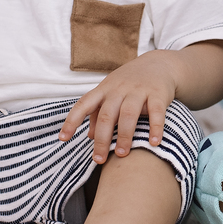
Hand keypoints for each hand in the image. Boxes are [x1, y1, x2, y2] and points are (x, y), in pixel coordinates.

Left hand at [57, 51, 178, 162]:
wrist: (159, 64)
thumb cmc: (130, 83)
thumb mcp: (110, 92)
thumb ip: (98, 113)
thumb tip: (88, 136)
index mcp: (104, 90)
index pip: (83, 104)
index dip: (72, 121)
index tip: (63, 138)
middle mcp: (119, 89)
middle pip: (106, 115)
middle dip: (102, 139)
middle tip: (99, 159)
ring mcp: (139, 90)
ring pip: (128, 114)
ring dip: (124, 135)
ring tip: (122, 154)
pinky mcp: (158, 94)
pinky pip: (156, 112)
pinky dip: (155, 128)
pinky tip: (153, 143)